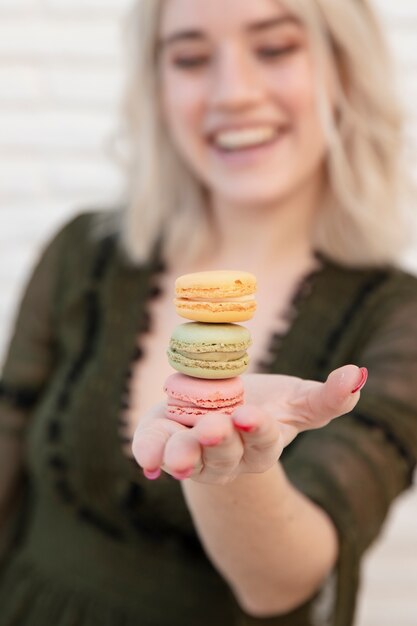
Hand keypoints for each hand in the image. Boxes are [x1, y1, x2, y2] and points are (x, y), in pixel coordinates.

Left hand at [131, 364, 366, 484]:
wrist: (218, 412)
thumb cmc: (261, 405)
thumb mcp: (296, 400)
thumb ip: (327, 397)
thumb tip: (356, 375)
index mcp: (260, 446)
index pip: (263, 443)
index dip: (258, 431)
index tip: (250, 414)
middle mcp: (227, 458)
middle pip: (225, 456)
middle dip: (220, 442)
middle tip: (214, 425)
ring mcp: (193, 455)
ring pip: (189, 462)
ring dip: (184, 455)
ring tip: (180, 450)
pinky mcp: (162, 441)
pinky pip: (153, 452)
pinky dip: (149, 452)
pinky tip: (148, 455)